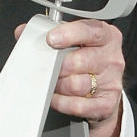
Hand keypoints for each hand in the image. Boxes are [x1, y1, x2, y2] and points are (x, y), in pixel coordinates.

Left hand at [16, 19, 124, 136]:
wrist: (101, 90)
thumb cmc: (85, 61)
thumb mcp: (73, 42)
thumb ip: (50, 33)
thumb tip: (24, 32)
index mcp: (107, 37)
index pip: (91, 31)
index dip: (69, 34)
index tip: (51, 39)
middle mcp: (112, 58)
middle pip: (79, 61)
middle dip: (56, 66)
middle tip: (46, 67)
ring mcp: (111, 82)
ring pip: (76, 84)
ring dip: (57, 85)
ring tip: (51, 82)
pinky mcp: (106, 104)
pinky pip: (77, 105)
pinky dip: (61, 102)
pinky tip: (56, 97)